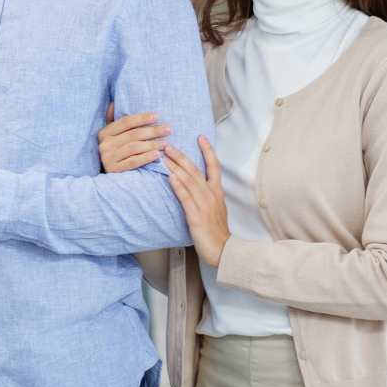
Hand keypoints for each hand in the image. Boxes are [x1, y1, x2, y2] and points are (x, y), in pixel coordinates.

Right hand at [97, 102, 170, 173]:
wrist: (108, 177)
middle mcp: (104, 145)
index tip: (157, 116)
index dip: (142, 118)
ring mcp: (108, 158)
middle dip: (152, 131)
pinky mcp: (114, 170)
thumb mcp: (112, 135)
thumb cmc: (115, 151)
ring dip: (152, 144)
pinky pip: (133, 162)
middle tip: (168, 129)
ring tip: (165, 143)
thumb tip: (113, 103)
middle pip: (133, 135)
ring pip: (134, 148)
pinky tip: (157, 154)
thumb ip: (113, 120)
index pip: (125, 122)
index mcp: (104, 133)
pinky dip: (146, 157)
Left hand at [163, 137, 230, 267]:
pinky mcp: (196, 215)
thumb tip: (196, 185)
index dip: (208, 150)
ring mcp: (204, 204)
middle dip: (180, 156)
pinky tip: (170, 177)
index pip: (214, 166)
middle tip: (167, 144)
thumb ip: (207, 195)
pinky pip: (186, 197)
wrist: (223, 249)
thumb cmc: (216, 231)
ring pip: (188, 180)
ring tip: (163, 156)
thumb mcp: (216, 208)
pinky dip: (178, 186)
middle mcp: (211, 194)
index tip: (200, 137)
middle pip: (195, 170)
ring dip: (174, 166)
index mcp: (217, 192)